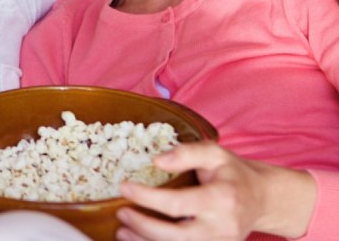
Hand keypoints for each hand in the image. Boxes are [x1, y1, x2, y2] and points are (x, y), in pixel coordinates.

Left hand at [114, 141, 315, 240]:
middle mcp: (222, 227)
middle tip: (121, 212)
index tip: (124, 187)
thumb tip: (156, 160)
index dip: (147, 198)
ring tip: (121, 232)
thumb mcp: (214, 153)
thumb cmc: (234, 173)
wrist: (263, 199)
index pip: (177, 203)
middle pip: (177, 236)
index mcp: (221, 199)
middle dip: (144, 227)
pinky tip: (139, 240)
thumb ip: (186, 153)